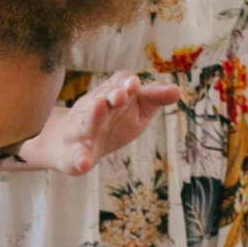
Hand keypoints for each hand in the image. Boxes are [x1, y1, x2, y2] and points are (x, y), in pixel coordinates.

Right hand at [20, 72, 180, 175]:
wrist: (69, 145)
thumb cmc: (112, 123)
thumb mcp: (136, 110)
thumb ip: (153, 98)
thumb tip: (178, 90)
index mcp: (111, 97)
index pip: (119, 84)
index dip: (126, 83)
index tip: (134, 84)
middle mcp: (95, 109)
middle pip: (103, 98)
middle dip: (111, 95)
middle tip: (120, 94)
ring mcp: (82, 131)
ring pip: (87, 121)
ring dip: (94, 114)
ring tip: (100, 107)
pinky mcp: (74, 154)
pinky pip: (77, 156)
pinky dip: (80, 159)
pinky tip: (85, 163)